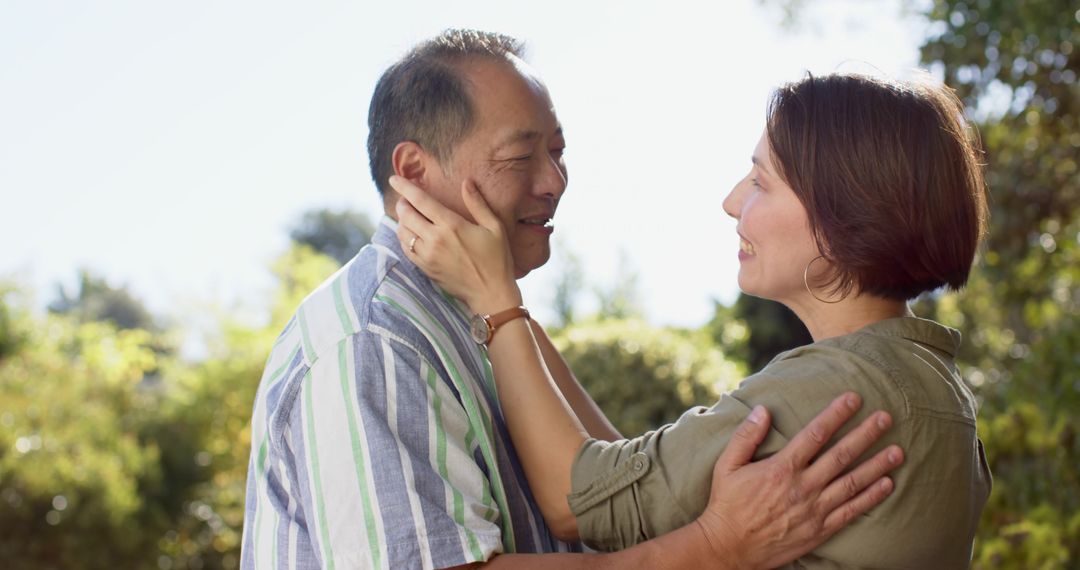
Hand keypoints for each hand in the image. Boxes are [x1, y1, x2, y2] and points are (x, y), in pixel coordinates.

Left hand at [390, 175, 522, 313]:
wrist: (491, 293)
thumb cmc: (497, 259)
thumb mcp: (494, 227)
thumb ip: (477, 203)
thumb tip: (467, 182)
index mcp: (452, 225)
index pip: (420, 201)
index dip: (405, 187)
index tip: (394, 179)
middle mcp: (435, 239)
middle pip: (406, 215)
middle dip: (402, 203)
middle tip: (405, 199)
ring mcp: (428, 255)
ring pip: (402, 232)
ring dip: (401, 220)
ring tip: (407, 215)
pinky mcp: (425, 268)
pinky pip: (405, 249)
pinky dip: (403, 238)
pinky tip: (410, 234)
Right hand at [695, 393, 903, 568]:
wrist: (729, 547)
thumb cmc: (728, 504)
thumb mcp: (727, 465)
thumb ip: (746, 436)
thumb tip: (762, 410)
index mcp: (781, 468)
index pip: (815, 434)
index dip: (836, 414)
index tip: (854, 399)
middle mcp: (802, 487)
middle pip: (841, 456)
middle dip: (865, 434)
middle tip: (886, 418)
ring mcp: (814, 509)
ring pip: (852, 482)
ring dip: (877, 465)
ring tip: (898, 451)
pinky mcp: (820, 529)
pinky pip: (851, 511)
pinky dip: (871, 497)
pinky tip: (887, 484)